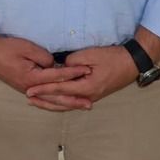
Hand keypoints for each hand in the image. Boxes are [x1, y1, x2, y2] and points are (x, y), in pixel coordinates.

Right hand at [0, 32, 89, 96]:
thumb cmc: (7, 48)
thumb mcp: (27, 48)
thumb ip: (44, 57)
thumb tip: (55, 65)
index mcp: (32, 78)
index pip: (58, 76)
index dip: (73, 73)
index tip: (87, 71)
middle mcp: (31, 88)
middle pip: (56, 96)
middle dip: (74, 99)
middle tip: (90, 103)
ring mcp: (27, 90)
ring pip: (50, 101)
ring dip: (67, 103)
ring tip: (81, 106)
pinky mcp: (25, 88)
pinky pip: (44, 98)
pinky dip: (55, 102)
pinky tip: (63, 104)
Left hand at [24, 45, 139, 111]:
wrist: (131, 63)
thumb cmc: (112, 57)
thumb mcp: (90, 54)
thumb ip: (71, 62)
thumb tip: (60, 67)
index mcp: (86, 87)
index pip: (59, 89)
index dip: (43, 89)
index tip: (30, 89)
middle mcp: (87, 97)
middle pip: (61, 102)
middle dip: (43, 99)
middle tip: (28, 97)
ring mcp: (90, 98)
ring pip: (66, 105)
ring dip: (51, 104)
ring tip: (36, 102)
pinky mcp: (92, 95)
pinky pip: (73, 102)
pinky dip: (61, 103)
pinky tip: (54, 101)